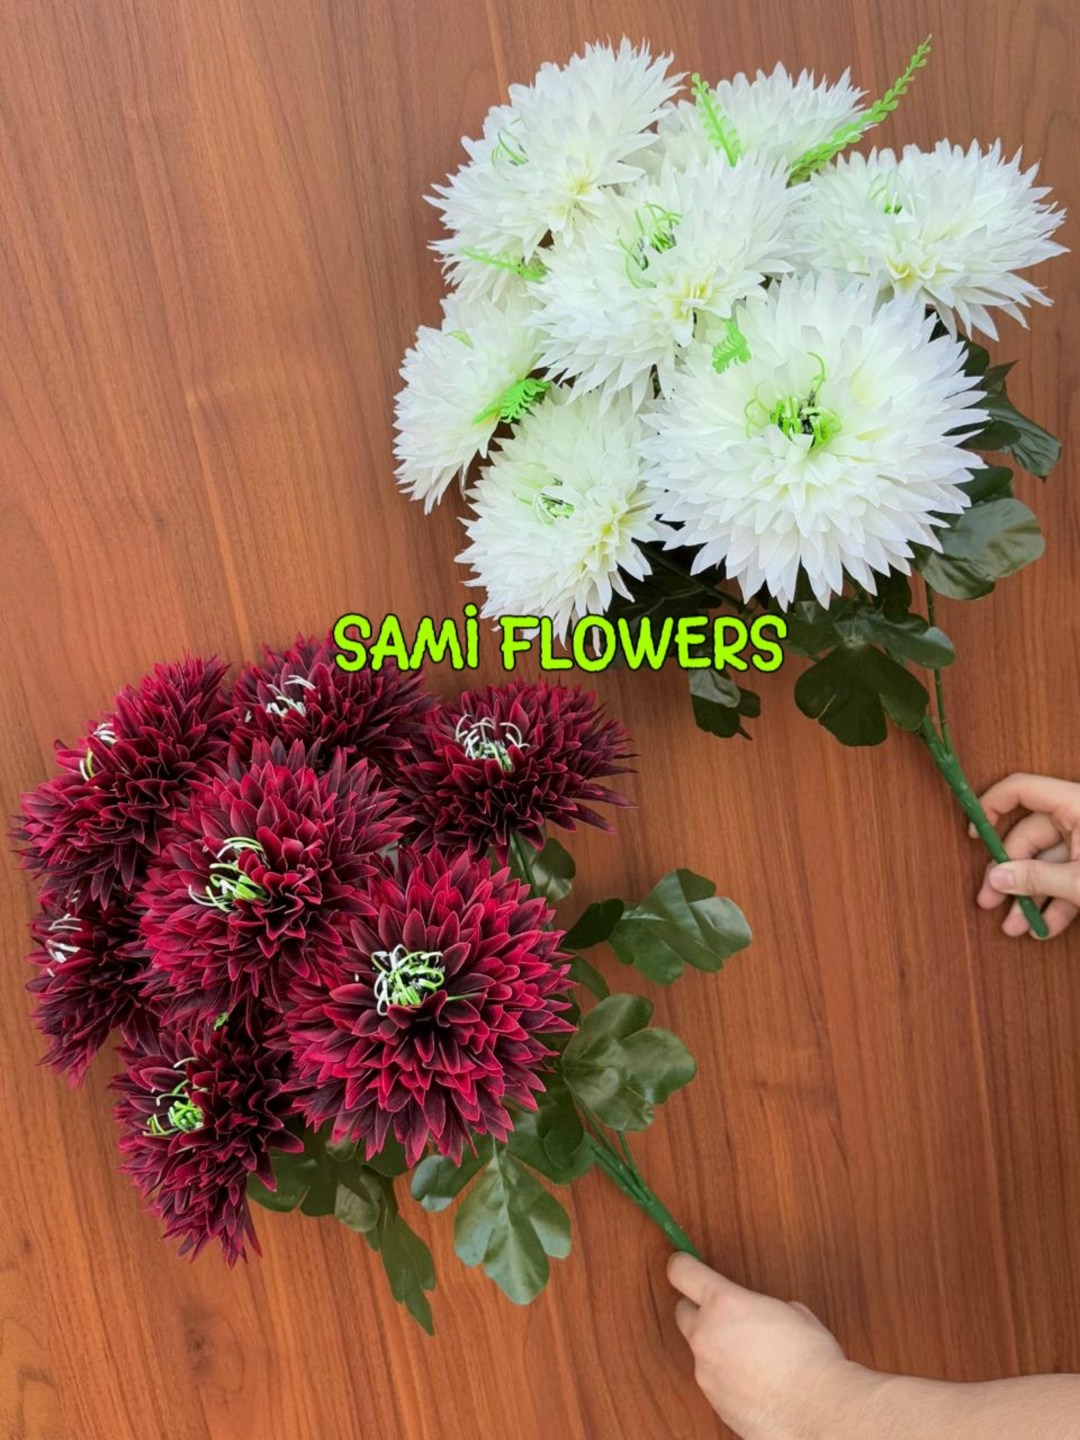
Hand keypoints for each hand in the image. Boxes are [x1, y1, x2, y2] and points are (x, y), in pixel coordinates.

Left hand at [667, 1254, 878, 1439]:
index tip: (683, 1263)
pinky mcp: (714, 1402)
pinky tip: (757, 1382)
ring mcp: (706, 1372)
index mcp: (724, 1304)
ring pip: (701, 1350)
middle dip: (699, 1310)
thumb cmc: (811, 1359)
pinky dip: (728, 1377)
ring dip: (718, 1348)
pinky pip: (714, 1379)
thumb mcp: (791, 1311)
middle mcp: (706, 1335)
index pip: (682, 1273)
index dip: (682, 1265)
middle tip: (726, 1315)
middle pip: (682, 1312)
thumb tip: (761, 1317)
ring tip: (755, 1357)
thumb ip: (762, 1308)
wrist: (819, 1412)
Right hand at [975, 774, 1079, 937]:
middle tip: (989, 900)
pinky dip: (1056, 901)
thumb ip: (1036, 878)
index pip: (1022, 789)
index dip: (992, 807)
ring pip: (1048, 863)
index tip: (975, 834)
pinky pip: (1068, 877)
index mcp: (1076, 805)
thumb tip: (996, 878)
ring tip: (1015, 926)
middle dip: (1010, 874)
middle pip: (1029, 836)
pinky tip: (1043, 927)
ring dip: (1030, 897)